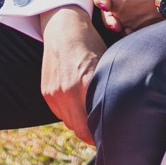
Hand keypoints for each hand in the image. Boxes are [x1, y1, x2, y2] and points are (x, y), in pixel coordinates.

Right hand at [39, 7, 104, 143]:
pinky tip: (79, 103)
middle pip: (81, 130)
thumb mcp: (106, 65)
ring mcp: (54, 94)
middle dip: (92, 134)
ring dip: (80, 124)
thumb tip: (119, 111)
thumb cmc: (91, 45)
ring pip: (70, 123)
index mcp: (85, 85)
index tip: (111, 135)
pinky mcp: (46, 93)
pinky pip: (60, 113)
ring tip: (92, 117)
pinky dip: (70, 113)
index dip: (102, 134)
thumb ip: (107, 89)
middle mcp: (67, 93)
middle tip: (104, 133)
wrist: (64, 29)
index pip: (93, 125)